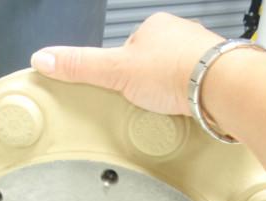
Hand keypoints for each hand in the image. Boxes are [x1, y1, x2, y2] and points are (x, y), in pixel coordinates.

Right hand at [30, 12, 222, 115]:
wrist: (220, 85)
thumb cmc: (175, 70)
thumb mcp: (115, 70)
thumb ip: (81, 65)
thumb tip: (44, 58)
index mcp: (154, 27)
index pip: (129, 47)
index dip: (121, 70)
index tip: (120, 85)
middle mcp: (180, 35)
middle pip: (154, 60)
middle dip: (147, 80)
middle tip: (143, 100)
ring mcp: (201, 54)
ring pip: (177, 72)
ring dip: (171, 88)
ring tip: (165, 106)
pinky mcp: (216, 75)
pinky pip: (196, 85)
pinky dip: (190, 97)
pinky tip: (185, 108)